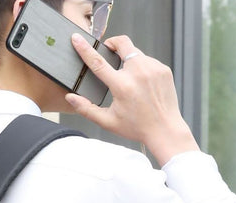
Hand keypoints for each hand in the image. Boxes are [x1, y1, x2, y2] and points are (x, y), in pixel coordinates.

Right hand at [65, 34, 198, 165]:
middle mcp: (138, 73)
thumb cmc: (136, 127)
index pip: (98, 62)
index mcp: (122, 86)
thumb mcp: (107, 121)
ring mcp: (153, 68)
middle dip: (113, 43)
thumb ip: (86, 109)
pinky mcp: (163, 69)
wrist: (165, 129)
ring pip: (135, 53)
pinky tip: (142, 85)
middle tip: (108, 51)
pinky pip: (148, 61)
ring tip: (129, 80)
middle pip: (122, 43)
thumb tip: (70, 97)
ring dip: (128, 60)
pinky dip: (142, 68)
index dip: (85, 49)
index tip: (77, 39)